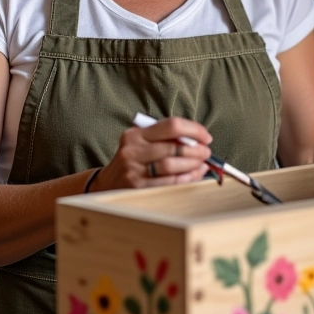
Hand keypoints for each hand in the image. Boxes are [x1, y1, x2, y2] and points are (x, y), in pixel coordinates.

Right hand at [95, 117, 211, 190]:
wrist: (107, 184)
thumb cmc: (134, 160)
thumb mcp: (142, 143)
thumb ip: (165, 138)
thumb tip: (199, 141)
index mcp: (136, 134)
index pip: (171, 125)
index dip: (193, 130)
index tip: (206, 137)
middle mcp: (133, 150)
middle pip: (173, 146)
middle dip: (196, 150)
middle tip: (207, 153)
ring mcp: (134, 170)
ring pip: (171, 165)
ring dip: (192, 165)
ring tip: (202, 165)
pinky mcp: (138, 188)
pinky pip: (168, 183)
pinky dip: (186, 179)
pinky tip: (193, 176)